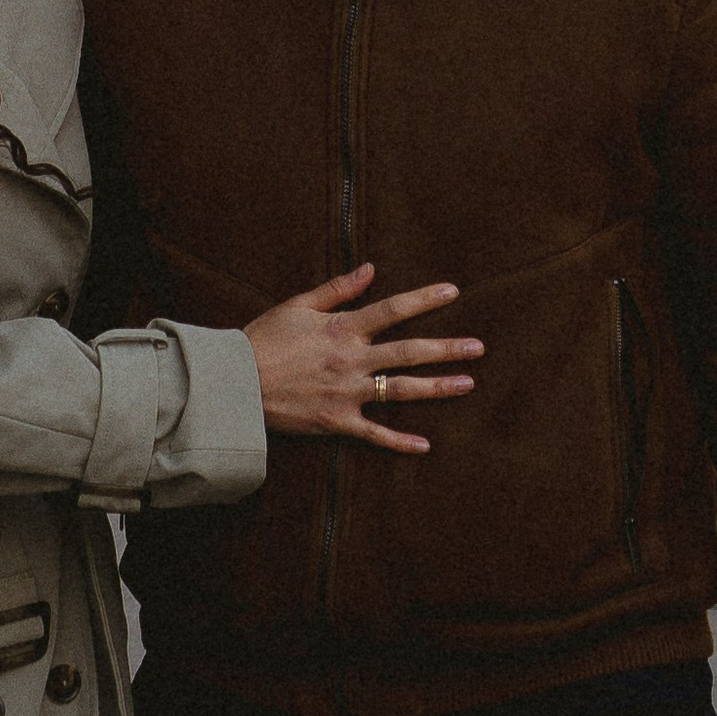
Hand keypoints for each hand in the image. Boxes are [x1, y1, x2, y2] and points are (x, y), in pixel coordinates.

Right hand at [243, 262, 481, 451]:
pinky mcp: (338, 421)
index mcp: (343, 328)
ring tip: (467, 383)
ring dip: (438, 387)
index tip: (454, 292)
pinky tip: (426, 445)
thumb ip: (338, 289)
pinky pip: (376, 434)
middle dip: (447, 348)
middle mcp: (352, 360)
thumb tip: (371, 270)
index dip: (425, 299)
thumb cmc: (265, 338)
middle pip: (409, 352)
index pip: (393, 309)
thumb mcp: (299, 305)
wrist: (237, 382)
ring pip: (402, 390)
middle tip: (478, 347)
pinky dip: (400, 442)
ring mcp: (348, 392)